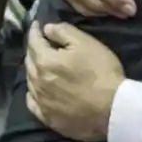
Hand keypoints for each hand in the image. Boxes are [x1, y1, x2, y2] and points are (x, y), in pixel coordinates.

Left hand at [25, 22, 124, 141]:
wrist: (112, 108)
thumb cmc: (101, 72)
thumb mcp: (86, 43)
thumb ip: (63, 32)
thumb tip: (46, 29)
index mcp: (45, 61)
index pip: (33, 41)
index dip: (34, 31)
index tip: (36, 24)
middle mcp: (37, 81)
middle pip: (29, 61)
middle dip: (33, 49)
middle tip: (40, 43)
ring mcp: (41, 101)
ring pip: (30, 81)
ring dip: (32, 69)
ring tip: (40, 64)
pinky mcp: (48, 118)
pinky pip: (32, 103)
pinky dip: (33, 93)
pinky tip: (37, 91)